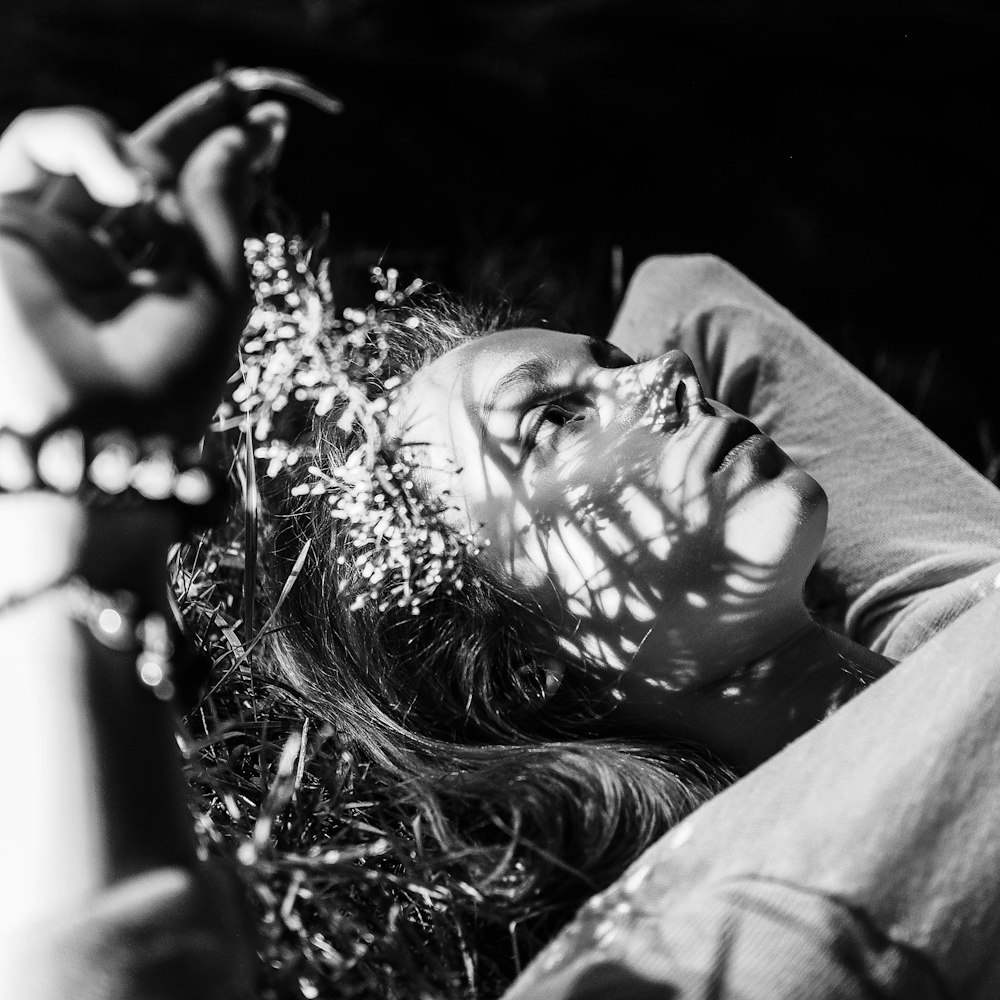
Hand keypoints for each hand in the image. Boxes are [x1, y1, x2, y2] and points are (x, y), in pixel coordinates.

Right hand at [0, 76, 288, 441]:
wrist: (95, 429)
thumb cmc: (166, 380)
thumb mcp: (220, 290)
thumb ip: (223, 209)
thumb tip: (237, 140)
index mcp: (152, 276)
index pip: (183, 199)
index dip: (220, 157)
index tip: (269, 127)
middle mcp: (100, 255)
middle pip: (140, 164)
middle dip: (192, 126)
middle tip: (246, 99)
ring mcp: (47, 239)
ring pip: (86, 149)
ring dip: (139, 151)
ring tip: (163, 188)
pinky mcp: (2, 225)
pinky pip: (30, 148)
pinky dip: (88, 149)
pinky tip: (134, 188)